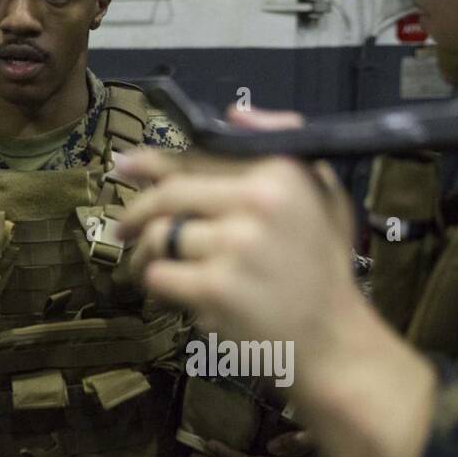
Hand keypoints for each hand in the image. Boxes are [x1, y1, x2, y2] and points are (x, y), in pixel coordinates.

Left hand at [115, 146, 357, 354]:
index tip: (125, 166)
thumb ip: (281, 145)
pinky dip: (157, 286)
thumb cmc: (322, 270)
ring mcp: (236, 246)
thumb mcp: (321, 195)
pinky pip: (160, 276)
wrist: (335, 343)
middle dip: (135, 212)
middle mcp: (258, 202)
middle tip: (122, 229)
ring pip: (160, 237)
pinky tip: (170, 294)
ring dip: (145, 255)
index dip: (152, 162)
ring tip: (149, 267)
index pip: (198, 158)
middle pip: (168, 195)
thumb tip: (233, 112)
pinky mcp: (216, 289)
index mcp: (279, 173)